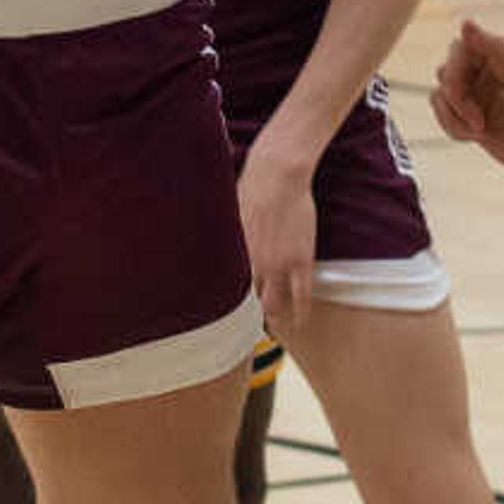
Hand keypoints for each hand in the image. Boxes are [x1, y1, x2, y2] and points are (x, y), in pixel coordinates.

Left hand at [238, 154, 318, 342]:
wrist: (278, 174)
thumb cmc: (250, 186)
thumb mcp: (226, 214)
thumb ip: (221, 235)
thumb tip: (202, 238)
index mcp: (232, 256)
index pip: (223, 293)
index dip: (222, 308)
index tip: (221, 318)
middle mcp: (252, 265)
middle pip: (246, 304)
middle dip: (245, 318)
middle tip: (244, 329)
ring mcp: (278, 265)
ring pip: (273, 304)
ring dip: (273, 318)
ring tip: (273, 326)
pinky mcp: (300, 261)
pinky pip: (302, 296)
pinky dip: (300, 313)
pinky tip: (299, 322)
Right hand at [431, 20, 503, 180]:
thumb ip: (495, 49)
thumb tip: (466, 22)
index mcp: (501, 53)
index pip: (460, 47)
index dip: (456, 69)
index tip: (461, 91)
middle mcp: (486, 69)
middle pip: (445, 70)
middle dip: (456, 98)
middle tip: (477, 120)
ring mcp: (477, 93)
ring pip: (440, 94)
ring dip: (455, 116)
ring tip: (480, 129)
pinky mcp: (469, 115)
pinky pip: (443, 114)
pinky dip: (454, 128)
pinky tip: (476, 137)